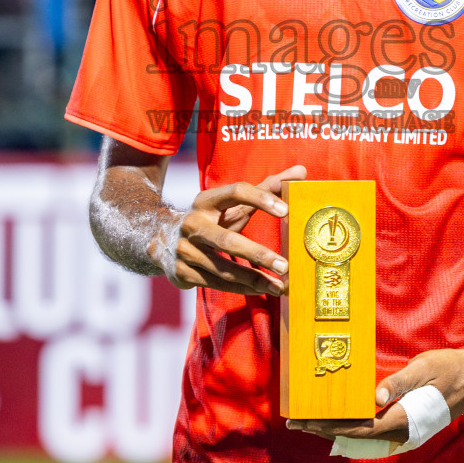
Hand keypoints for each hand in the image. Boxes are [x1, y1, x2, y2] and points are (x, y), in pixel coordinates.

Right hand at [155, 165, 305, 296]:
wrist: (161, 238)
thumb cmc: (212, 218)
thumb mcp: (234, 202)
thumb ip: (267, 188)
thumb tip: (301, 171)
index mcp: (207, 200)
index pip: (236, 192)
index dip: (260, 198)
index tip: (286, 210)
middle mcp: (193, 223)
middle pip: (227, 240)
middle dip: (257, 254)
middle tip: (284, 266)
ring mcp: (185, 250)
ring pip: (223, 269)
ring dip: (253, 279)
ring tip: (279, 286)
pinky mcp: (182, 272)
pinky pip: (217, 283)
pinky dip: (241, 288)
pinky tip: (260, 290)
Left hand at [286, 346, 463, 444]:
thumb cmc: (450, 368)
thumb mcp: (424, 368)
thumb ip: (400, 382)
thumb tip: (375, 396)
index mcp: (404, 417)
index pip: (359, 427)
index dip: (330, 426)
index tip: (306, 422)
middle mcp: (403, 428)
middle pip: (357, 434)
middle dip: (326, 428)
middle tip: (297, 422)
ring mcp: (406, 428)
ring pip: (365, 432)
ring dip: (339, 426)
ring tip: (313, 420)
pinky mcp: (408, 421)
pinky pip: (376, 427)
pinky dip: (355, 423)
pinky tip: (343, 415)